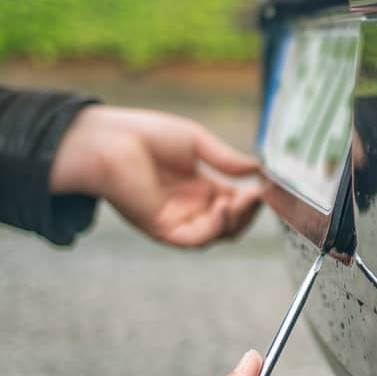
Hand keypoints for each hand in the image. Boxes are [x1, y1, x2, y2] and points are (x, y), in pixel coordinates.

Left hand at [50, 106, 262, 246]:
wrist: (110, 141)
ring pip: (218, 235)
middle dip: (249, 212)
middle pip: (230, 224)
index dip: (252, 198)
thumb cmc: (146, 135)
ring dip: (236, 220)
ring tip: (244, 200)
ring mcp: (177, 220)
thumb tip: (257, 169)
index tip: (266, 185)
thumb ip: (226, 160)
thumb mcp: (196, 143)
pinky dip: (215, 228)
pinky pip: (196, 240)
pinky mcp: (163, 229)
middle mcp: (189, 208)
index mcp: (198, 188)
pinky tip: (222, 207)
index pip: (234, 203)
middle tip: (259, 195)